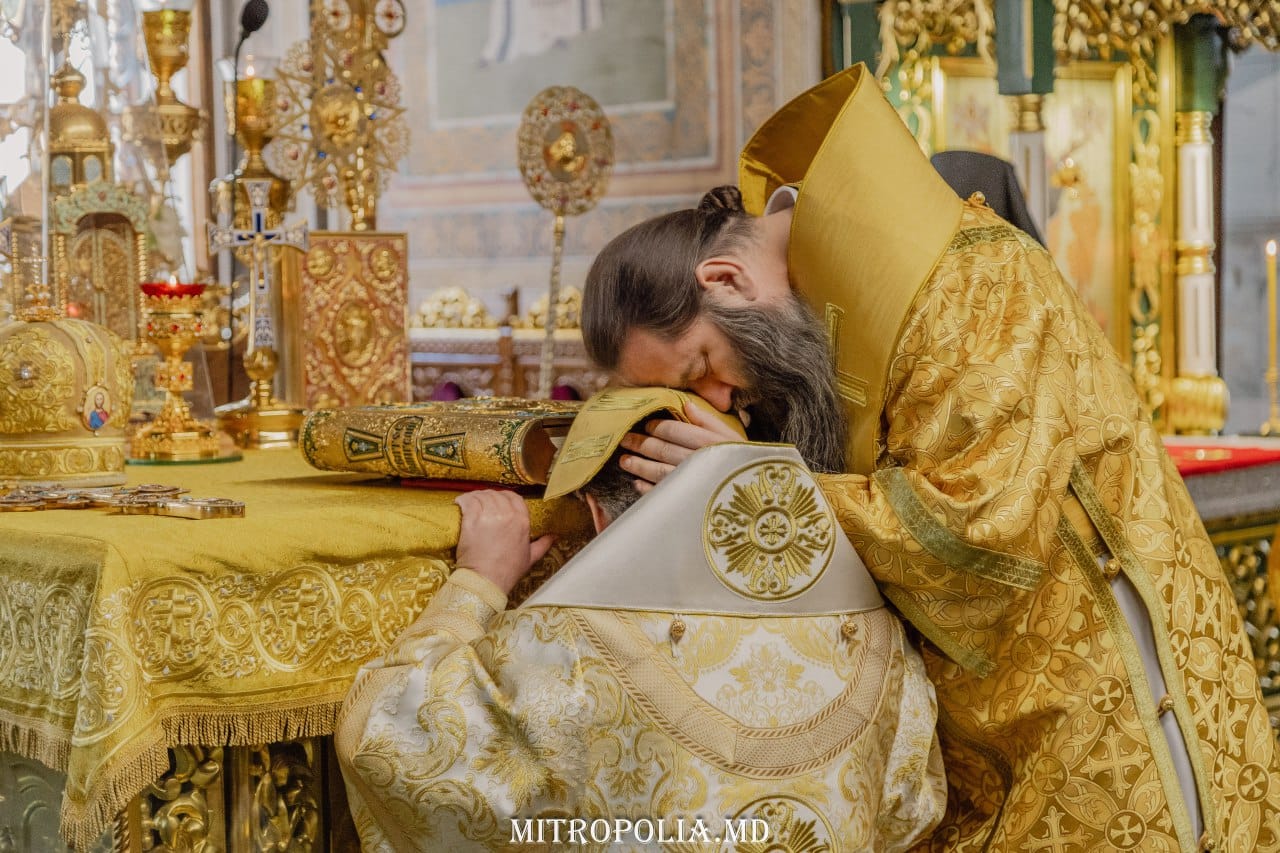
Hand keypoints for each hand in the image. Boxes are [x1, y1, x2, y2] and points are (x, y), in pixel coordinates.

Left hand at [454, 491, 555, 594]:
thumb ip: (543, 544)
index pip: (514, 497)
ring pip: (481, 496)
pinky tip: (459, 503)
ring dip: (474, 497)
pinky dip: (463, 500)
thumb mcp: (530, 557)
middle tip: (481, 503)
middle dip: (488, 496)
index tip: (498, 500)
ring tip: (469, 502)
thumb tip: (554, 536)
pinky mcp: (471, 520)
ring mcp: (488, 516)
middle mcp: (507, 515)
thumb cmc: (508, 571)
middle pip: (496, 495)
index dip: (505, 496)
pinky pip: (468, 502)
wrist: (487, 580)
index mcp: (522, 521)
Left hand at [618, 403, 742, 492]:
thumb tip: (686, 405)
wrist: (762, 502)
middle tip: (625, 439)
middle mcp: (699, 462)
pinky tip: (637, 484)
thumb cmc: (746, 465)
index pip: (676, 430)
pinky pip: (663, 494)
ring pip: (658, 472)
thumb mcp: (734, 439)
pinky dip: (647, 489)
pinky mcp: (687, 504)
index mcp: (710, 443)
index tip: (646, 425)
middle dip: (641, 444)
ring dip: (639, 466)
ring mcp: (692, 484)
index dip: (657, 426)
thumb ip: (709, 421)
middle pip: (663, 450)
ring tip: (625, 461)